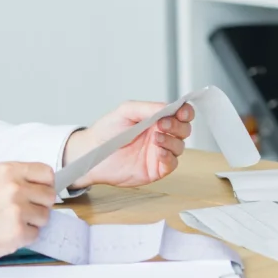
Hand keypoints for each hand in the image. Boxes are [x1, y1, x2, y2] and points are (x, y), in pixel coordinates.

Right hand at [0, 162, 55, 261]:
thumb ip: (18, 178)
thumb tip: (41, 185)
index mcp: (10, 171)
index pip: (47, 173)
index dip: (45, 184)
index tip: (40, 191)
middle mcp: (16, 188)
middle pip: (49, 196)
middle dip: (40, 205)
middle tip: (25, 210)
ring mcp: (17, 211)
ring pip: (44, 217)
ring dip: (32, 222)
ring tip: (12, 222)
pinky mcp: (16, 233)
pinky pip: (35, 235)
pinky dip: (24, 237)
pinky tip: (8, 233)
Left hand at [64, 101, 193, 188]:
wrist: (92, 153)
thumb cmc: (107, 131)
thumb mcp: (127, 111)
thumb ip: (148, 108)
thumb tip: (168, 107)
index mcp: (156, 119)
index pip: (180, 113)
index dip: (185, 112)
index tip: (182, 112)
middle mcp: (161, 134)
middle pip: (184, 129)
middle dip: (177, 126)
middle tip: (162, 125)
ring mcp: (159, 152)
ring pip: (180, 146)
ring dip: (171, 141)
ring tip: (155, 139)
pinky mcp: (156, 169)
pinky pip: (172, 164)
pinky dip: (169, 157)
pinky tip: (158, 152)